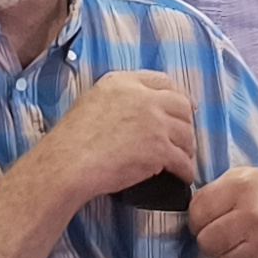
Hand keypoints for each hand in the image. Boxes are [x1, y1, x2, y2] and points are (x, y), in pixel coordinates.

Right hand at [43, 70, 197, 204]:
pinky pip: (183, 160)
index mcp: (123, 82)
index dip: (178, 95)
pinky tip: (182, 176)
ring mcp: (154, 122)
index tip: (184, 107)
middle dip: (187, 122)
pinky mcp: (159, 149)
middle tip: (185, 137)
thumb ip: (119, 97)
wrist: (70, 162)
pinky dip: (186, 170)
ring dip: (187, 148)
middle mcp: (142, 97)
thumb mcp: (93, 100)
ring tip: (184, 159)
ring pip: (186, 134)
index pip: (163, 81)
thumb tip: (137, 109)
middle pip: (181, 105)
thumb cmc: (73, 139)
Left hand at [187, 164, 257, 257]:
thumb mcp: (250, 176)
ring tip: (245, 248)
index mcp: (242, 185)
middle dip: (212, 243)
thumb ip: (219, 189)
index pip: (197, 212)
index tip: (209, 222)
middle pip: (207, 242)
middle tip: (226, 238)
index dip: (199, 221)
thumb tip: (188, 210)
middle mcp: (254, 213)